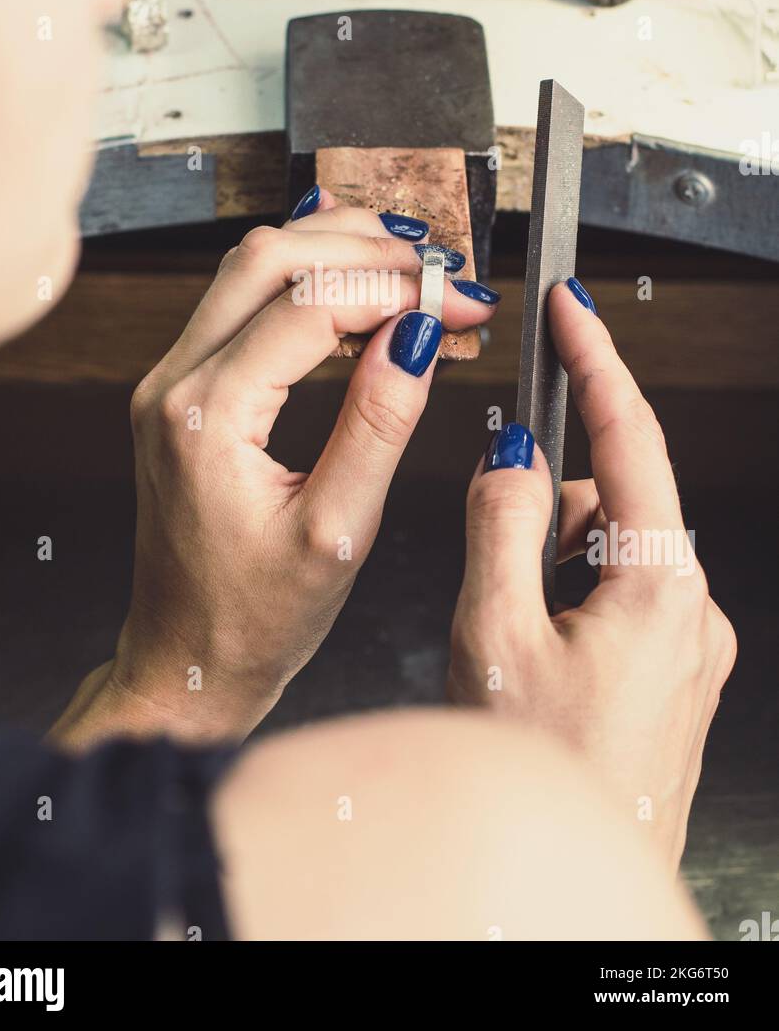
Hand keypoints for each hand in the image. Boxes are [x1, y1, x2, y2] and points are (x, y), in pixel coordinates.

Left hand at [54, 193, 498, 747]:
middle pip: (270, 258)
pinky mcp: (183, 389)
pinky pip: (236, 301)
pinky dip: (300, 275)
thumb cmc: (253, 617)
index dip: (400, 290)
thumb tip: (419, 335)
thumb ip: (379, 423)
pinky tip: (343, 260)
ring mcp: (171, 381)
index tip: (466, 303)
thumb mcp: (338, 530)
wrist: (185, 658)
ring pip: (250, 268)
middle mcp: (173, 384)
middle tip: (444, 269)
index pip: (311, 306)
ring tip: (412, 263)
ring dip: (333, 250)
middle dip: (366, 248)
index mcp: (206, 418)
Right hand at [447, 279, 735, 868]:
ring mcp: (687, 647)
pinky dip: (570, 594)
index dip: (598, 361)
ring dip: (553, 559)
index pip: (632, 440)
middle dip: (550, 502)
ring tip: (507, 629)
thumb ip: (499, 525)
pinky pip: (620, 597)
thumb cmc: (539, 773)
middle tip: (491, 549)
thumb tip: (509, 455)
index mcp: (660, 588)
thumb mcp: (493, 634)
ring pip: (612, 552)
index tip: (573, 306)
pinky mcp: (671, 674)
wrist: (574, 875)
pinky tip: (533, 650)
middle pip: (616, 500)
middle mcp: (690, 612)